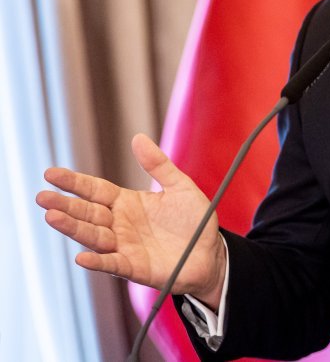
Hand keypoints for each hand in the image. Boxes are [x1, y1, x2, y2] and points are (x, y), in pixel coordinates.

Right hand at [35, 134, 226, 308]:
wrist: (211, 252)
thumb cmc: (194, 220)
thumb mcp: (180, 186)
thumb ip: (159, 164)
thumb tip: (138, 137)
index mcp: (127, 203)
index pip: (95, 190)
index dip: (74, 183)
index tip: (51, 174)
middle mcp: (120, 224)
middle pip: (88, 213)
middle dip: (65, 205)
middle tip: (42, 197)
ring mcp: (125, 246)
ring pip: (93, 237)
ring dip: (73, 228)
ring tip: (52, 217)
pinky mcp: (135, 267)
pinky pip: (113, 264)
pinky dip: (97, 262)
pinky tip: (82, 258)